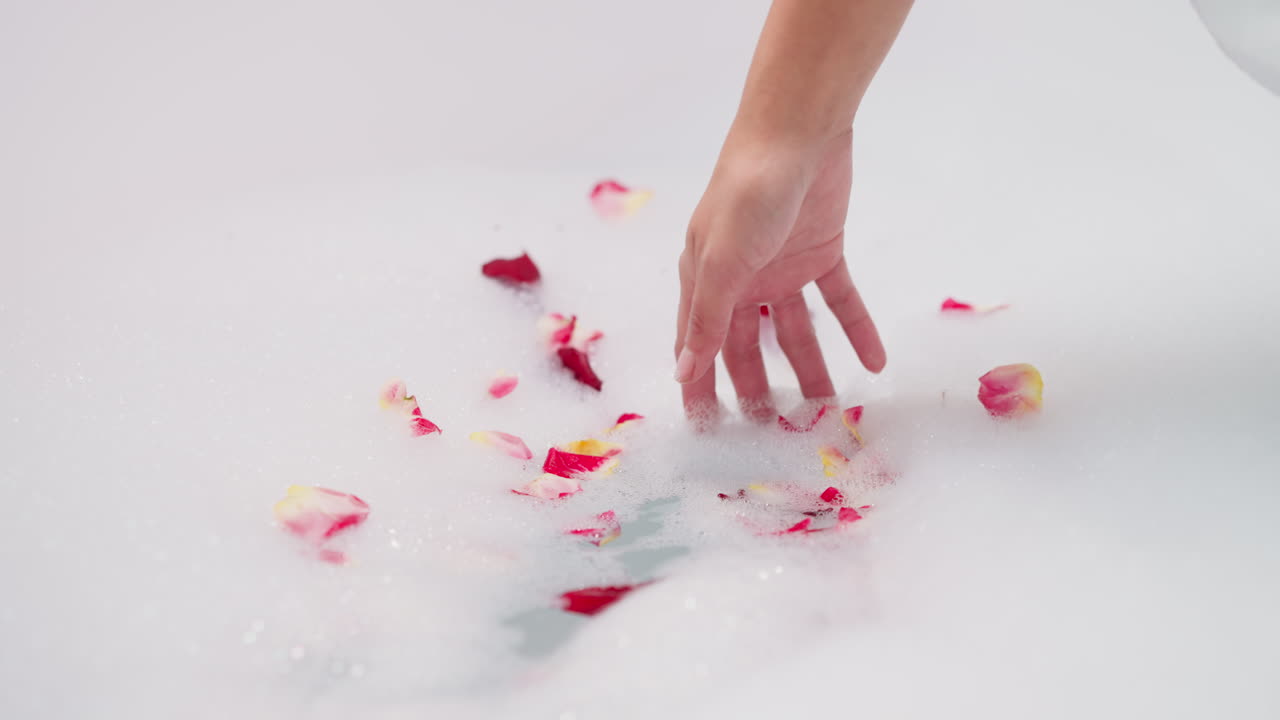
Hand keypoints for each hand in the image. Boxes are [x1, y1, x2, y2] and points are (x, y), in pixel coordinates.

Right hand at [674, 128, 884, 419]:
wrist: (797, 132)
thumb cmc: (746, 192)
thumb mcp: (721, 262)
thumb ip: (706, 320)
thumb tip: (683, 372)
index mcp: (704, 280)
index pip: (698, 346)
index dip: (701, 387)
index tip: (709, 431)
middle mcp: (741, 278)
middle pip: (747, 346)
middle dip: (759, 387)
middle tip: (775, 432)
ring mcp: (782, 267)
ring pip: (795, 331)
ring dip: (811, 368)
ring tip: (828, 410)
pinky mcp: (822, 252)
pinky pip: (840, 302)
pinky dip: (857, 330)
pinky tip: (874, 363)